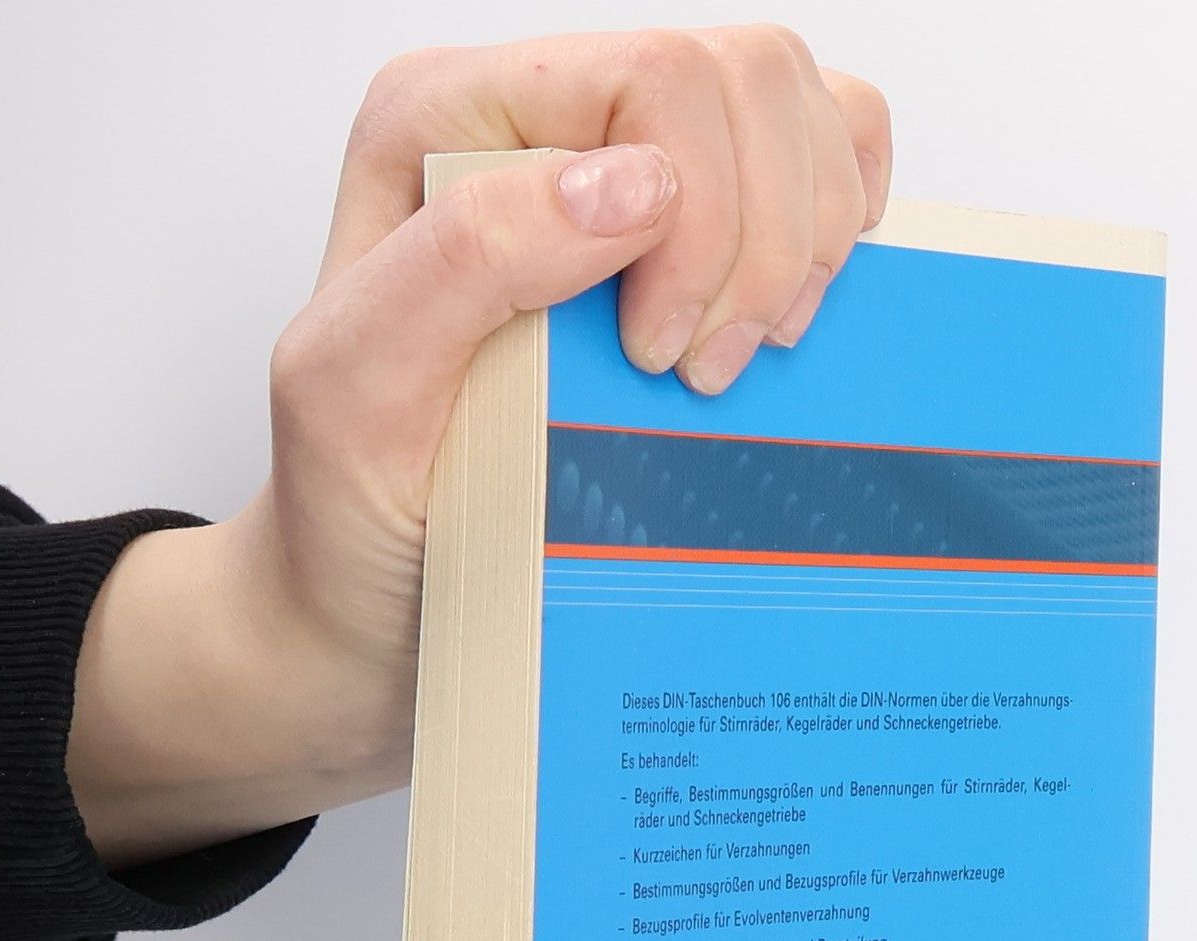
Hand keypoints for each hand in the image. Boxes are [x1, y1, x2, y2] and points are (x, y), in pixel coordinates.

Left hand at [69, 28, 891, 867]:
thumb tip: (635, 184)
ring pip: (803, 111)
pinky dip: (841, 232)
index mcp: (456, 122)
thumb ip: (467, 259)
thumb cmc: (355, 509)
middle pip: (748, 81)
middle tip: (700, 376)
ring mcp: (630, 177)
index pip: (658, 83)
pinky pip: (829, 167)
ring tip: (733, 363)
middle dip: (762, 241)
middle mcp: (547, 125)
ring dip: (803, 247)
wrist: (376, 603)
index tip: (656, 362)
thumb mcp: (357, 392)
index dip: (703, 222)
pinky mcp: (699, 242)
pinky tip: (780, 322)